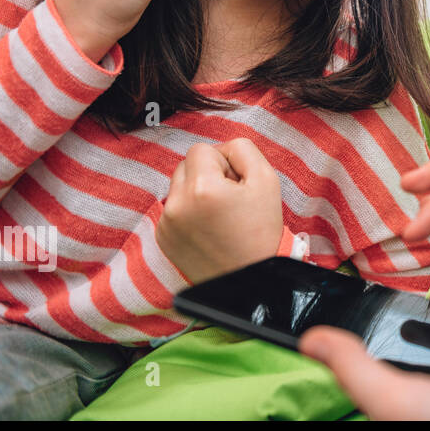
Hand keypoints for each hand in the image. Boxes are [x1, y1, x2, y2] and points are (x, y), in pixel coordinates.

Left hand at [156, 138, 284, 283]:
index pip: (202, 149)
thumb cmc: (261, 231)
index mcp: (202, 187)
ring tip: (219, 215)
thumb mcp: (267, 180)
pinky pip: (173, 209)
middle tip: (230, 198)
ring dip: (196, 192)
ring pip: (178, 186)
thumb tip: (222, 148)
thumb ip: (243, 150)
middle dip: (206, 174)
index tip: (236, 184)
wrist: (249, 281)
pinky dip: (189, 212)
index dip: (224, 161)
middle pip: (185, 165)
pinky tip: (208, 229)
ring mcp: (166, 223)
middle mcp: (177, 203)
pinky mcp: (162, 238)